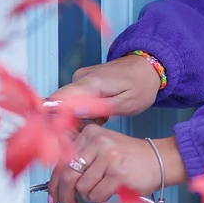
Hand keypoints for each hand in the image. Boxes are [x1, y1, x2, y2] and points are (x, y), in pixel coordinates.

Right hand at [46, 54, 162, 119]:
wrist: (150, 67)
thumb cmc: (141, 86)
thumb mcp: (124, 104)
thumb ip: (97, 109)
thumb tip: (71, 113)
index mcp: (90, 83)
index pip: (56, 101)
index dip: (53, 120)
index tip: (62, 134)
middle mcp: (80, 77)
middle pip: (60, 106)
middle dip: (70, 123)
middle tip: (93, 128)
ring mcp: (81, 77)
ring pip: (67, 104)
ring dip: (80, 117)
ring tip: (103, 119)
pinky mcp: (84, 79)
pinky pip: (75, 99)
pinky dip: (85, 109)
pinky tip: (101, 113)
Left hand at [47, 124, 186, 202]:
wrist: (160, 159)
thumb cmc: (131, 158)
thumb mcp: (103, 149)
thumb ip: (81, 161)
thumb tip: (56, 186)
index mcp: (91, 133)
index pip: (61, 161)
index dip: (54, 183)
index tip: (53, 196)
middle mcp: (98, 142)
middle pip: (68, 175)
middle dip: (66, 196)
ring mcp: (108, 156)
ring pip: (82, 188)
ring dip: (90, 196)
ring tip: (103, 189)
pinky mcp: (117, 172)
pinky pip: (97, 195)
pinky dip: (102, 198)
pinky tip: (112, 190)